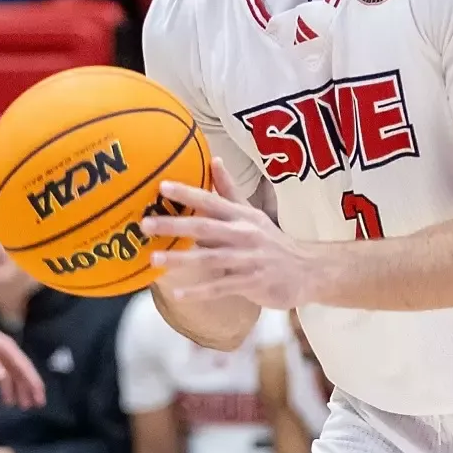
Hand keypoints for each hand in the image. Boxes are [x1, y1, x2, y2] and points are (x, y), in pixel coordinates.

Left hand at [0, 314, 44, 406]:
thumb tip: (1, 378)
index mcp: (10, 350)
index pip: (26, 368)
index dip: (34, 382)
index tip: (40, 397)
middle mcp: (10, 354)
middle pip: (24, 373)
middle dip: (31, 389)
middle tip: (37, 406)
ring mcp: (3, 358)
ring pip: (15, 377)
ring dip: (20, 390)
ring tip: (23, 407)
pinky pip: (5, 377)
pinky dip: (7, 388)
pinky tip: (7, 399)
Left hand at [146, 160, 315, 310]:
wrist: (308, 270)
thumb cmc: (272, 241)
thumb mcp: (252, 214)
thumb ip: (230, 191)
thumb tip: (214, 160)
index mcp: (242, 216)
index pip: (212, 200)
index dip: (187, 192)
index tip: (161, 186)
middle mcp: (244, 234)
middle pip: (206, 227)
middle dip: (175, 225)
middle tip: (145, 224)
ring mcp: (249, 259)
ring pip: (210, 258)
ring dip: (181, 260)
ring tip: (154, 260)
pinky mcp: (252, 282)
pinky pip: (221, 286)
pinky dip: (199, 290)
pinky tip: (178, 293)